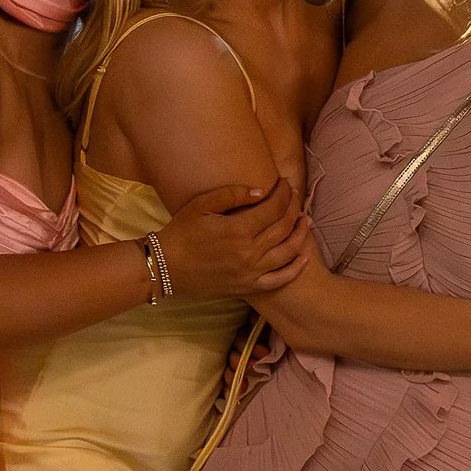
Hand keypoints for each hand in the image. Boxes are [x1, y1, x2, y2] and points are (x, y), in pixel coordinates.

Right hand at [159, 180, 314, 299]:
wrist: (165, 267)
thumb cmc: (181, 233)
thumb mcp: (202, 205)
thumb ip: (232, 194)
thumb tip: (261, 192)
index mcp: (239, 230)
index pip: (274, 208)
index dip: (283, 193)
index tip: (285, 183)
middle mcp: (250, 252)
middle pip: (284, 227)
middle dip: (293, 208)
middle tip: (295, 196)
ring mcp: (251, 272)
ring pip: (288, 252)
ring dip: (301, 235)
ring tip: (305, 221)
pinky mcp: (248, 287)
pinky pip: (279, 280)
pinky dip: (295, 269)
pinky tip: (303, 257)